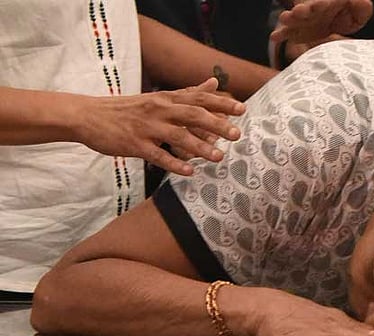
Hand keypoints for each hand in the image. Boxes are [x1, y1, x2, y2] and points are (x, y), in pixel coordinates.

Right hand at [75, 78, 244, 175]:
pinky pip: (157, 155)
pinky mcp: (134, 144)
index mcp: (166, 99)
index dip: (220, 104)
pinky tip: (189, 172)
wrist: (88, 116)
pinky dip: (174, 163)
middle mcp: (158, 110)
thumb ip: (188, 92)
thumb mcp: (158, 97)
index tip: (242, 109)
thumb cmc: (127, 109)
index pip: (198, 98)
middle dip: (215, 124)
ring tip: (218, 157)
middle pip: (191, 115)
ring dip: (199, 146)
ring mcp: (146, 127)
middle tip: (236, 134)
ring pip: (177, 136)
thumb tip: (214, 82)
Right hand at [270, 0, 373, 44]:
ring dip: (289, 19)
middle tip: (295, 13)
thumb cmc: (349, 15)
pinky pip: (288, 33)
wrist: (339, 22)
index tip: (315, 6)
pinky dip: (281, 34)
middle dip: (300, 11)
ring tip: (284, 20)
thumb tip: (363, 2)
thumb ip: (361, 7)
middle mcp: (313, 10)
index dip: (318, 4)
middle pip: (305, 9)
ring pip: (294, 19)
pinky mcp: (298, 32)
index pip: (322, 3)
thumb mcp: (359, 12)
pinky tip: (275, 37)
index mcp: (327, 3)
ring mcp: (304, 21)